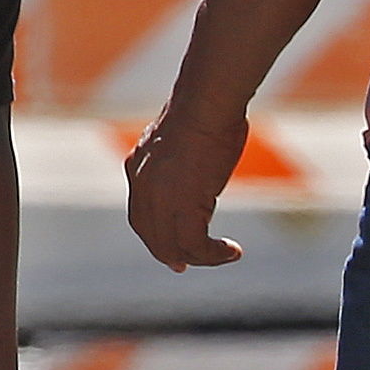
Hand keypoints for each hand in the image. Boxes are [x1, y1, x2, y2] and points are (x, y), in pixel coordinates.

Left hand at [125, 104, 248, 271]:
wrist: (206, 104)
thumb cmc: (205, 109)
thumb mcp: (180, 136)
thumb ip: (179, 154)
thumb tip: (199, 155)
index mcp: (138, 168)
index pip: (141, 215)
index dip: (155, 235)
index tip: (172, 248)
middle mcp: (144, 188)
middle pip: (152, 236)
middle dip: (171, 254)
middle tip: (187, 265)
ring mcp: (162, 199)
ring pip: (174, 247)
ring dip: (200, 258)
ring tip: (225, 255)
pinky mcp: (185, 206)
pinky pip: (196, 245)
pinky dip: (214, 254)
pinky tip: (232, 251)